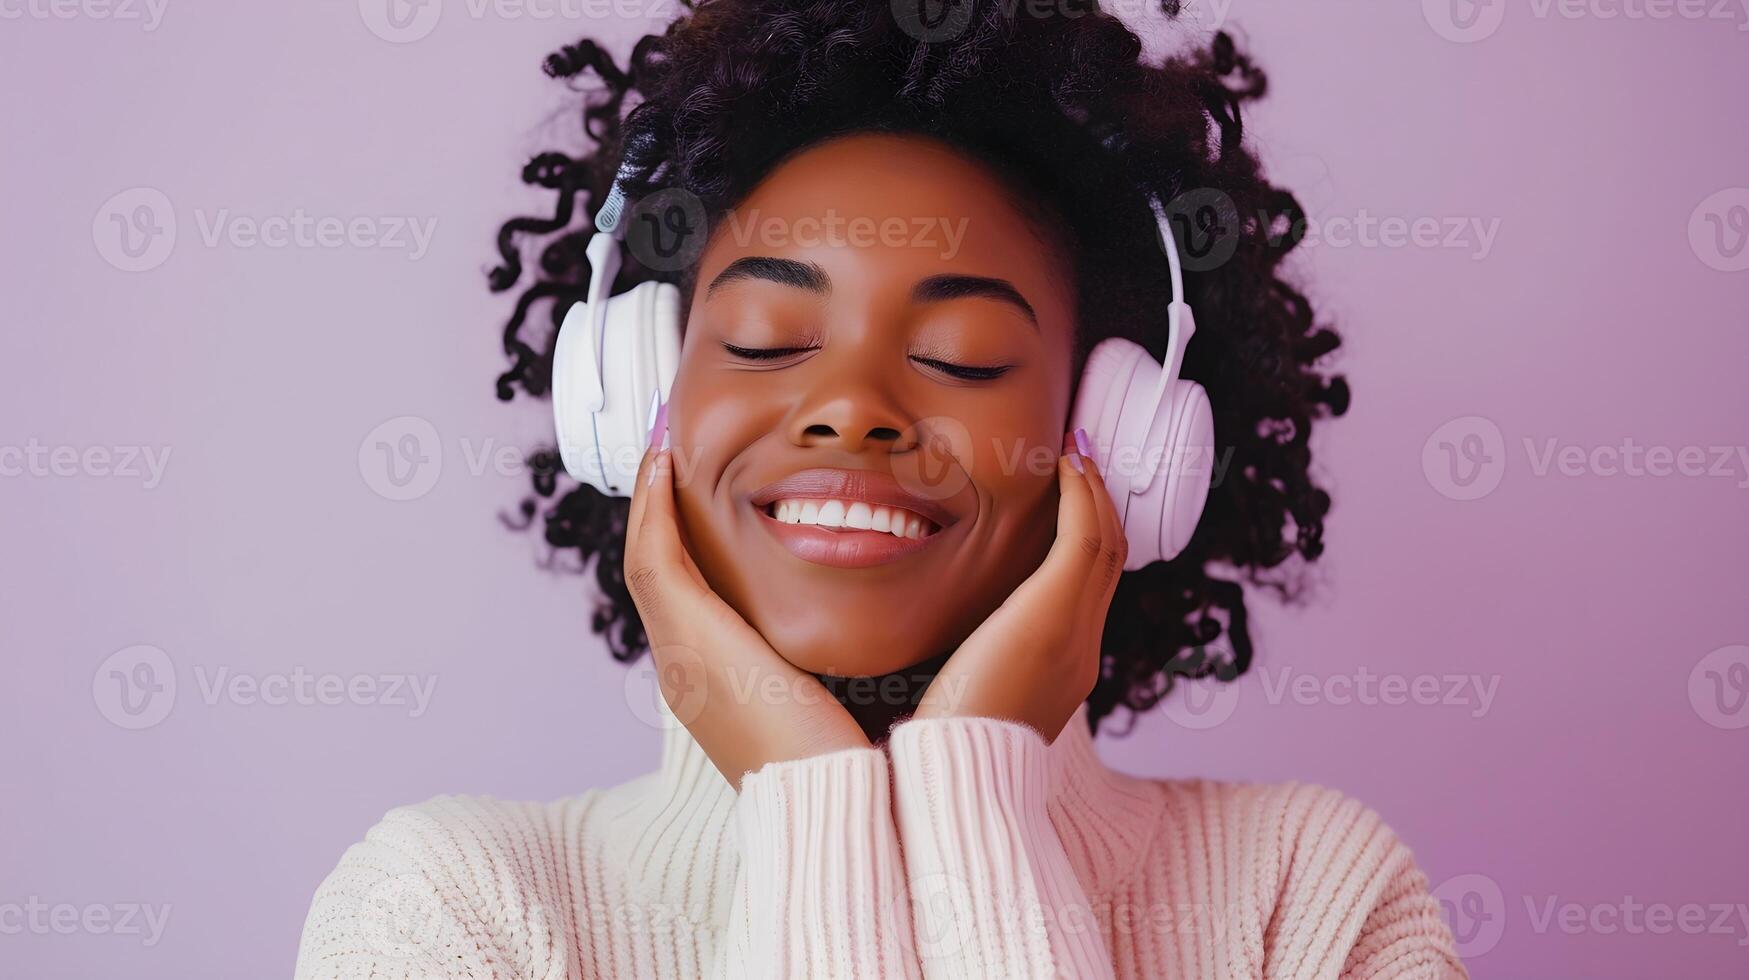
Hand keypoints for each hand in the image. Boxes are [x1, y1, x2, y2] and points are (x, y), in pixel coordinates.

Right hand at [623, 412, 871, 790]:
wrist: (850, 806)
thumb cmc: (867, 764)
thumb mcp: (857, 697)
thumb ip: (857, 656)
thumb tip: (896, 624)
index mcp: (722, 684)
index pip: (693, 598)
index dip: (692, 540)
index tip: (708, 488)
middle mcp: (689, 671)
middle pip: (662, 573)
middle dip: (663, 510)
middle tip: (671, 450)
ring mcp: (681, 659)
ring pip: (649, 560)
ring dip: (653, 498)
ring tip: (664, 442)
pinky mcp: (690, 643)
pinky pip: (655, 558)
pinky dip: (654, 507)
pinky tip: (666, 461)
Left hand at [913, 429, 1125, 743]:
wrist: (957, 775)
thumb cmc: (941, 750)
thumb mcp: (959, 704)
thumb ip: (961, 671)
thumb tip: (933, 654)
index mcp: (1064, 672)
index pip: (1088, 592)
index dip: (1086, 541)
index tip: (1070, 500)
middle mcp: (1082, 649)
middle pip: (1109, 561)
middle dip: (1100, 506)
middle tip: (1084, 458)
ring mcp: (1075, 631)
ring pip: (1104, 543)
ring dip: (1093, 490)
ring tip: (1078, 450)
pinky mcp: (1055, 613)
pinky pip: (1085, 538)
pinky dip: (1081, 495)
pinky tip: (1067, 463)